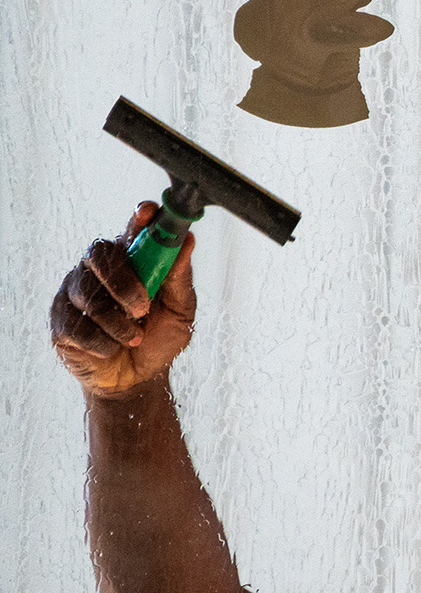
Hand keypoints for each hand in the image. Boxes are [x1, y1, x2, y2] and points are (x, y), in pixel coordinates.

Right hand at [51, 202, 196, 397]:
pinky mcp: (61, 320)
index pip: (132, 230)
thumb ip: (179, 279)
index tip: (148, 214)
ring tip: (133, 337)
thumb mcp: (180, 311)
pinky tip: (111, 347)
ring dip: (118, 322)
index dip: (138, 219)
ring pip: (88, 294)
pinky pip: (77, 324)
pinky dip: (103, 341)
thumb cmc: (159, 339)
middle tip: (142, 308)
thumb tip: (188, 242)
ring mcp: (76, 293)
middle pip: (100, 254)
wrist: (138, 379)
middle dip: (123, 282)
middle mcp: (100, 270)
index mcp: (132, 261)